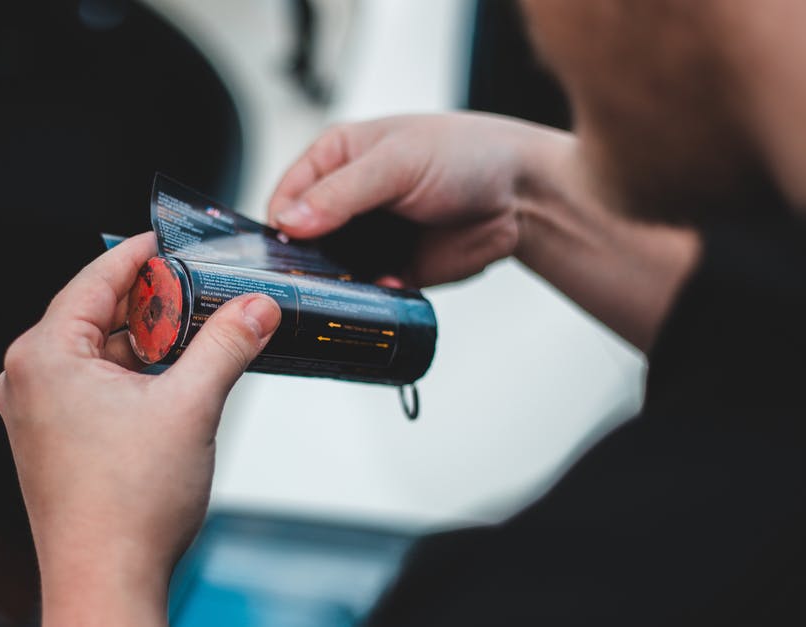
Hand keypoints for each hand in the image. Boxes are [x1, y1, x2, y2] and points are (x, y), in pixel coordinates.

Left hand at [0, 232, 280, 624]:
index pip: (96, 278)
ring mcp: (37, 412)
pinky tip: (177, 383)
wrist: (106, 582)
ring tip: (202, 342)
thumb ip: (227, 345)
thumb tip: (255, 308)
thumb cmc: (126, 509)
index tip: (172, 240)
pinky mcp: (53, 439)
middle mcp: (28, 379)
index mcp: (44, 357)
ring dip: (151, 345)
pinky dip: (136, 377)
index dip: (141, 254)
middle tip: (206, 295)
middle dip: (156, 305)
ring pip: (101, 353)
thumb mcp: (191, 407)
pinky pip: (95, 385)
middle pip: (99, 314)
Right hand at [268, 112, 575, 286]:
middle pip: (301, 242)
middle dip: (304, 262)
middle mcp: (345, 201)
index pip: (286, 196)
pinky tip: (389, 286)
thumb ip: (341, 192)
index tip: (286, 247)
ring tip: (352, 285)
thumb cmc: (466, 153)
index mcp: (335, 159)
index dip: (282, 224)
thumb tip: (290, 219)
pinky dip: (371, 297)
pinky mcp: (391, 270)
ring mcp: (367, 239)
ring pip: (329, 273)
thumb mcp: (396, 162)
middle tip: (312, 277)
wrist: (523, 193)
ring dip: (337, 284)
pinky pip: (365, 293)